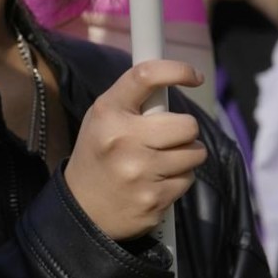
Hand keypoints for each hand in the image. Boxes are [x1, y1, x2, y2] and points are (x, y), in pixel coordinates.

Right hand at [64, 60, 206, 239]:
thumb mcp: (102, 118)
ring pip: (194, 154)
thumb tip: (175, 76)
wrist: (83, 207)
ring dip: (185, 155)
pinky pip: (188, 179)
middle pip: (187, 125)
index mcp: (108, 112)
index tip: (193, 76)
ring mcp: (140, 172)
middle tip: (167, 136)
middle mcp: (123, 139)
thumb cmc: (99, 153)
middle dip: (184, 130)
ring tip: (159, 160)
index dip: (176, 70)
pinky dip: (178, 179)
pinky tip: (156, 180)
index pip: (145, 76)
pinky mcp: (154, 199)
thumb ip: (134, 100)